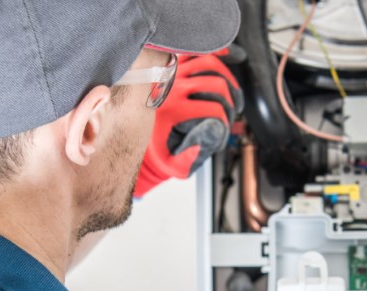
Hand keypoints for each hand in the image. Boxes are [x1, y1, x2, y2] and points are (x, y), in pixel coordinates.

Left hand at [133, 52, 242, 196]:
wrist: (134, 131)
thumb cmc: (157, 147)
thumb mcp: (170, 163)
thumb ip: (187, 161)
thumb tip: (202, 147)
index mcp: (173, 110)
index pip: (213, 109)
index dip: (226, 120)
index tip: (225, 127)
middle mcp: (172, 88)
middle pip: (216, 84)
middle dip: (230, 101)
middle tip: (231, 112)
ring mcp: (173, 72)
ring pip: (209, 63)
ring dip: (227, 77)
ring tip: (231, 93)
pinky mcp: (172, 64)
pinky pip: (196, 51)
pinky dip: (213, 53)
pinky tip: (225, 59)